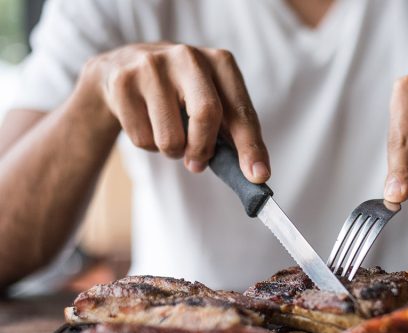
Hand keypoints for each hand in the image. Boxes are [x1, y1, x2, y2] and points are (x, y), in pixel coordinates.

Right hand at [78, 43, 269, 180]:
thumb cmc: (180, 95)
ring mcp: (152, 66)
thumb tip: (256, 174)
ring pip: (170, 137)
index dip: (251, 146)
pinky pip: (143, 139)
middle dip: (203, 149)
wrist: (122, 69)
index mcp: (220, 63)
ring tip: (169, 135)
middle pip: (206, 114)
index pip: (241, 111)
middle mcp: (188, 57)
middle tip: (197, 164)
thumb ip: (233, 135)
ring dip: (173, 151)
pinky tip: (146, 123)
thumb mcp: (211, 102)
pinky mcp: (123, 82)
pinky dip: (148, 145)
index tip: (259, 175)